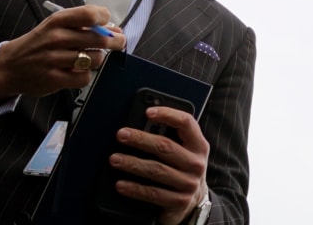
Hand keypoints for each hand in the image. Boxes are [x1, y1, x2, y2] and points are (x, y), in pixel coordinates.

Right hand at [0, 4, 120, 99]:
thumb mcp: (55, 26)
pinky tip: (78, 71)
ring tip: (90, 58)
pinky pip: (84, 78)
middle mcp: (55, 38)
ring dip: (98, 59)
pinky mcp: (53, 79)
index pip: (91, 14)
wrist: (9, 66)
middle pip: (99, 39)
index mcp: (57, 20)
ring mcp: (53, 59)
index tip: (108, 25)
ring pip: (95, 59)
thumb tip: (115, 30)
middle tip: (118, 43)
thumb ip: (83, 25)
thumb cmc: (39, 43)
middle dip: (115, 41)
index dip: (105, 19)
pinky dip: (86, 76)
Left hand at [110, 107, 210, 224]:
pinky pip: (152, 193)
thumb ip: (171, 138)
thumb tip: (143, 124)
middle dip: (140, 139)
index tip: (148, 112)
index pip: (186, 123)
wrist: (194, 202)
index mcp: (199, 145)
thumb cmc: (182, 169)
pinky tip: (120, 184)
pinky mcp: (178, 201)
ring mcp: (188, 183)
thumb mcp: (184, 152)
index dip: (168, 114)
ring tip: (114, 159)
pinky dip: (134, 188)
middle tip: (121, 135)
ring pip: (156, 170)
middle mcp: (196, 163)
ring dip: (132, 163)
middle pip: (165, 146)